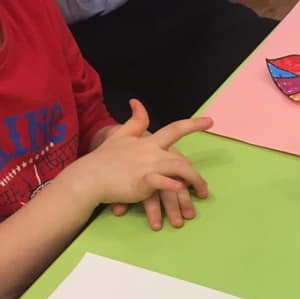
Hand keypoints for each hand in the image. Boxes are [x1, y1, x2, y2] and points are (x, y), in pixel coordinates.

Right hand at [69, 99, 210, 227]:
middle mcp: (151, 151)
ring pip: (178, 169)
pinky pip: (161, 181)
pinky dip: (172, 184)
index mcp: (148, 141)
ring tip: (198, 196)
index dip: (193, 124)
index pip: (174, 129)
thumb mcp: (120, 135)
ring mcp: (147, 166)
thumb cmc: (105, 159)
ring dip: (193, 182)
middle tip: (203, 191)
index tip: (210, 121)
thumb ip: (134, 121)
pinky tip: (180, 187)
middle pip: (182, 159)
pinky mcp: (142, 181)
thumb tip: (137, 101)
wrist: (88, 177)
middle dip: (196, 176)